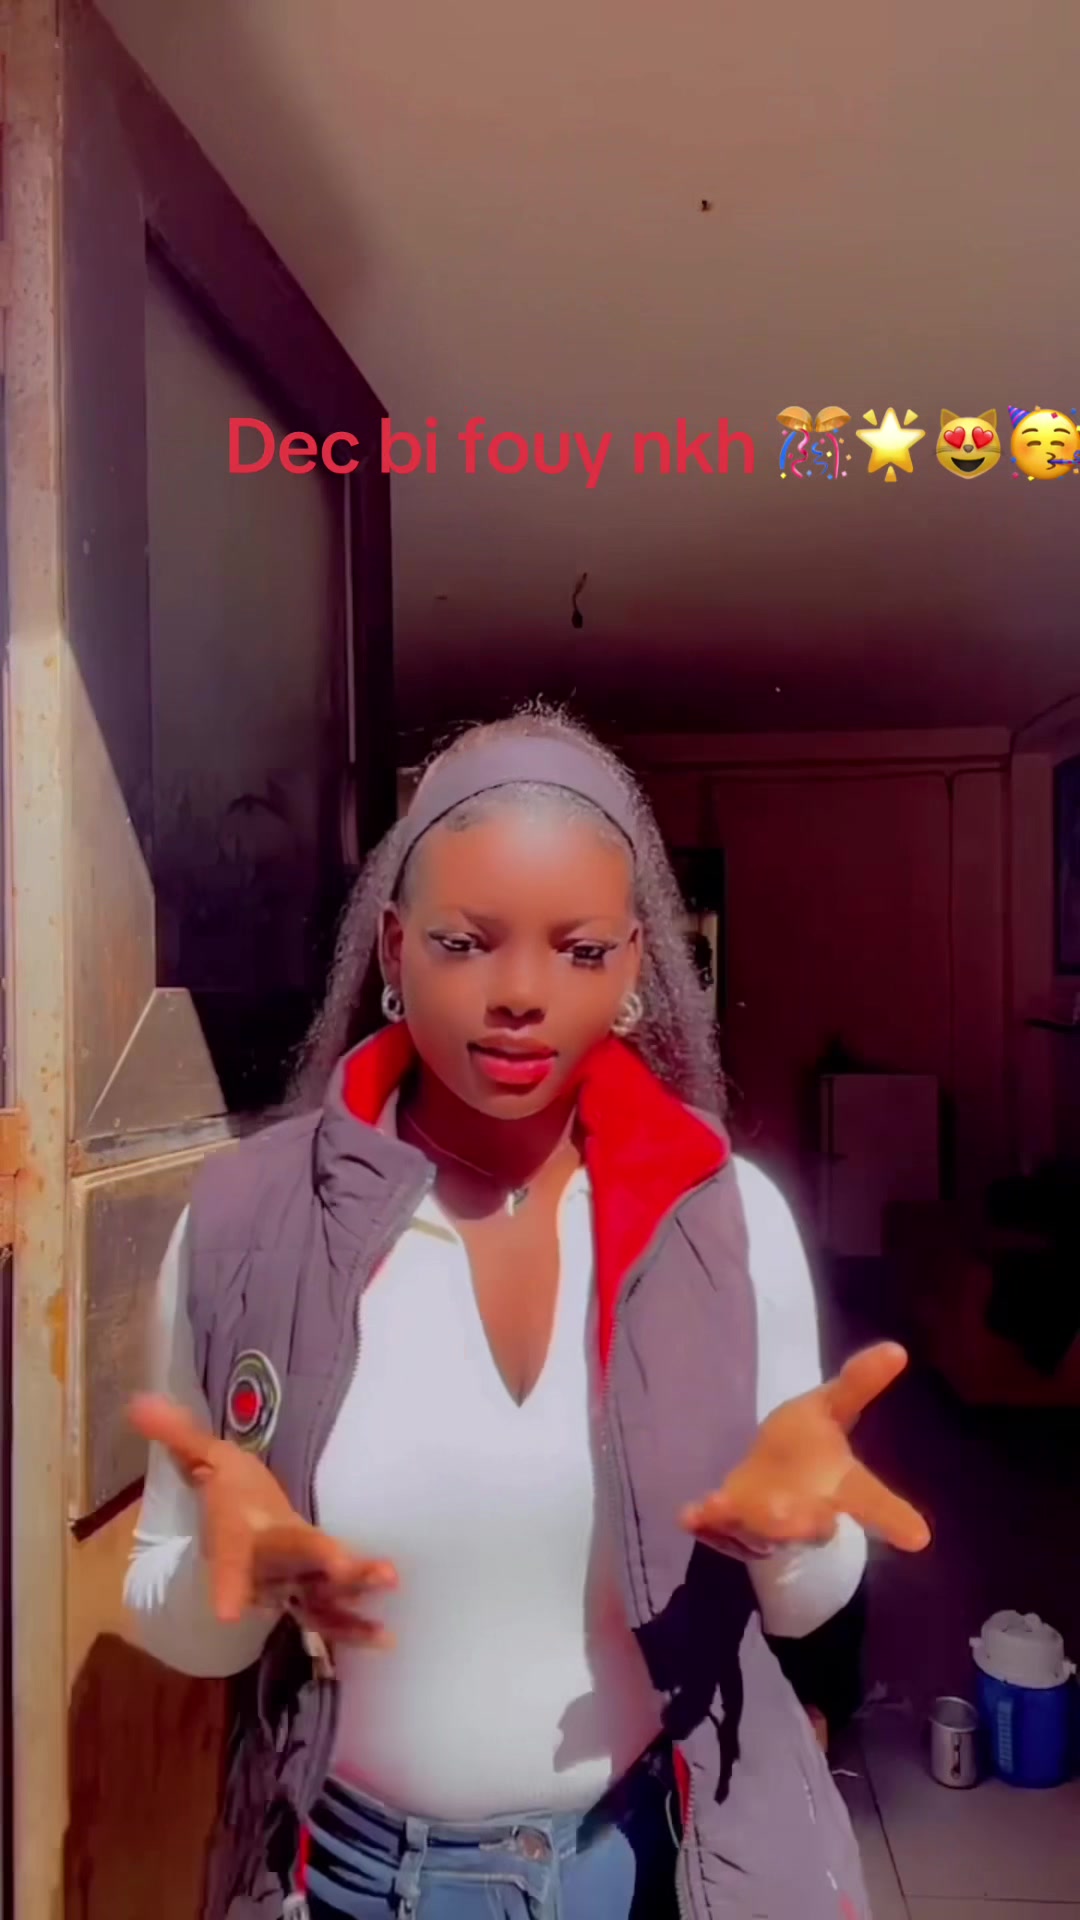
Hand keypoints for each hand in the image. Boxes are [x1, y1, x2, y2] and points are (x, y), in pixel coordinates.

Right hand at [129, 1394, 397, 1644]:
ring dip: (352, 1604)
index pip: (230, 1558)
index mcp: (240, 1536)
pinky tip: (388, 1638)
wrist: (246, 1530)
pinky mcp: (316, 1595)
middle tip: (346, 1567)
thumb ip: (180, 1435)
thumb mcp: (207, 1458)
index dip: (227, 1584)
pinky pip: (335, 1615)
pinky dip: (358, 1627)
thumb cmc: (230, 1496)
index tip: (225, 1613)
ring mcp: (294, 1585)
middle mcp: (267, 1566)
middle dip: (319, 1565)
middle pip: (292, 1566)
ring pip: (320, 1598)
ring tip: (388, 1603)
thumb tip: (140, 1403)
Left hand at [680, 1343, 929, 1557]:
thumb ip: (858, 1383)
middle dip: (810, 1524)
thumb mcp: (830, 1407)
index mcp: (840, 1486)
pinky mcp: (729, 1519)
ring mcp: (765, 1521)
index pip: (871, 1500)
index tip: (920, 1538)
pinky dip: (705, 1518)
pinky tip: (689, 1513)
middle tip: (819, 1521)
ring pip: (761, 1530)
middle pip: (811, 1525)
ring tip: (741, 1510)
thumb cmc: (804, 1444)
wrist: (766, 1474)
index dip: (893, 1517)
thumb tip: (896, 1348)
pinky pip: (716, 1521)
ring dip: (753, 1523)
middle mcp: (806, 1511)